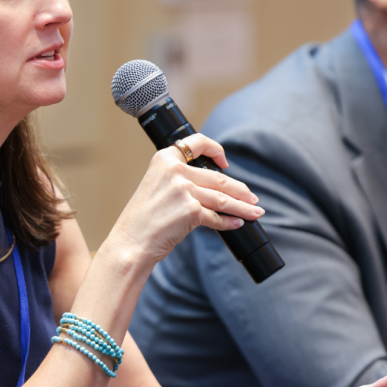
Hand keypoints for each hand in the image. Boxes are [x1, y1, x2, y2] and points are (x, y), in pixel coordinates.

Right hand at [107, 134, 263, 263]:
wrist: (130, 243)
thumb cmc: (141, 221)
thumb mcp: (156, 188)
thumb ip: (179, 180)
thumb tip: (212, 187)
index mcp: (164, 159)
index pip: (197, 143)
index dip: (217, 151)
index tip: (226, 163)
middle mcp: (175, 170)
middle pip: (218, 178)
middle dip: (240, 190)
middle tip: (252, 198)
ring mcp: (184, 190)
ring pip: (223, 198)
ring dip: (243, 206)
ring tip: (256, 212)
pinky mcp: (191, 210)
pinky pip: (216, 217)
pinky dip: (229, 222)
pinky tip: (237, 223)